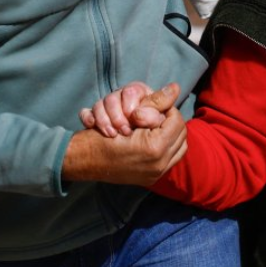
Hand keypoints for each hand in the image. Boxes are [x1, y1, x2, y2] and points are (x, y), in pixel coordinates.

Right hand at [64, 83, 187, 185]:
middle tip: (159, 115)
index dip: (168, 110)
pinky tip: (157, 139)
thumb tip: (175, 88)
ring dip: (172, 135)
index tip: (158, 107)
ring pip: (179, 148)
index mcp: (155, 148)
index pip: (176, 121)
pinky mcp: (151, 179)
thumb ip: (155, 102)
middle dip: (172, 122)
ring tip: (159, 127)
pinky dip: (168, 147)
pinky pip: (171, 159)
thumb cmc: (103, 134)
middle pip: (181, 135)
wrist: (84, 160)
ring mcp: (155, 174)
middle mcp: (158, 164)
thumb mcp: (129, 114)